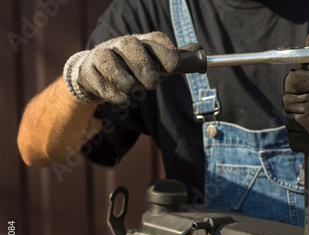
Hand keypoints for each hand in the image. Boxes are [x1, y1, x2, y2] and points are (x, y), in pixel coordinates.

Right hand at [63, 32, 197, 106]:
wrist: (96, 74)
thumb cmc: (133, 69)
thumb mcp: (156, 64)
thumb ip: (176, 61)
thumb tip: (200, 57)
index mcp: (144, 42)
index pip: (157, 40)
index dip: (168, 53)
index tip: (173, 69)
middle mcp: (122, 44)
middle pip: (131, 45)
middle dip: (144, 67)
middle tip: (152, 84)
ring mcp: (103, 54)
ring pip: (110, 61)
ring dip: (125, 81)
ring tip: (132, 90)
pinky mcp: (88, 69)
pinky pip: (98, 81)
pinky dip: (112, 94)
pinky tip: (122, 101)